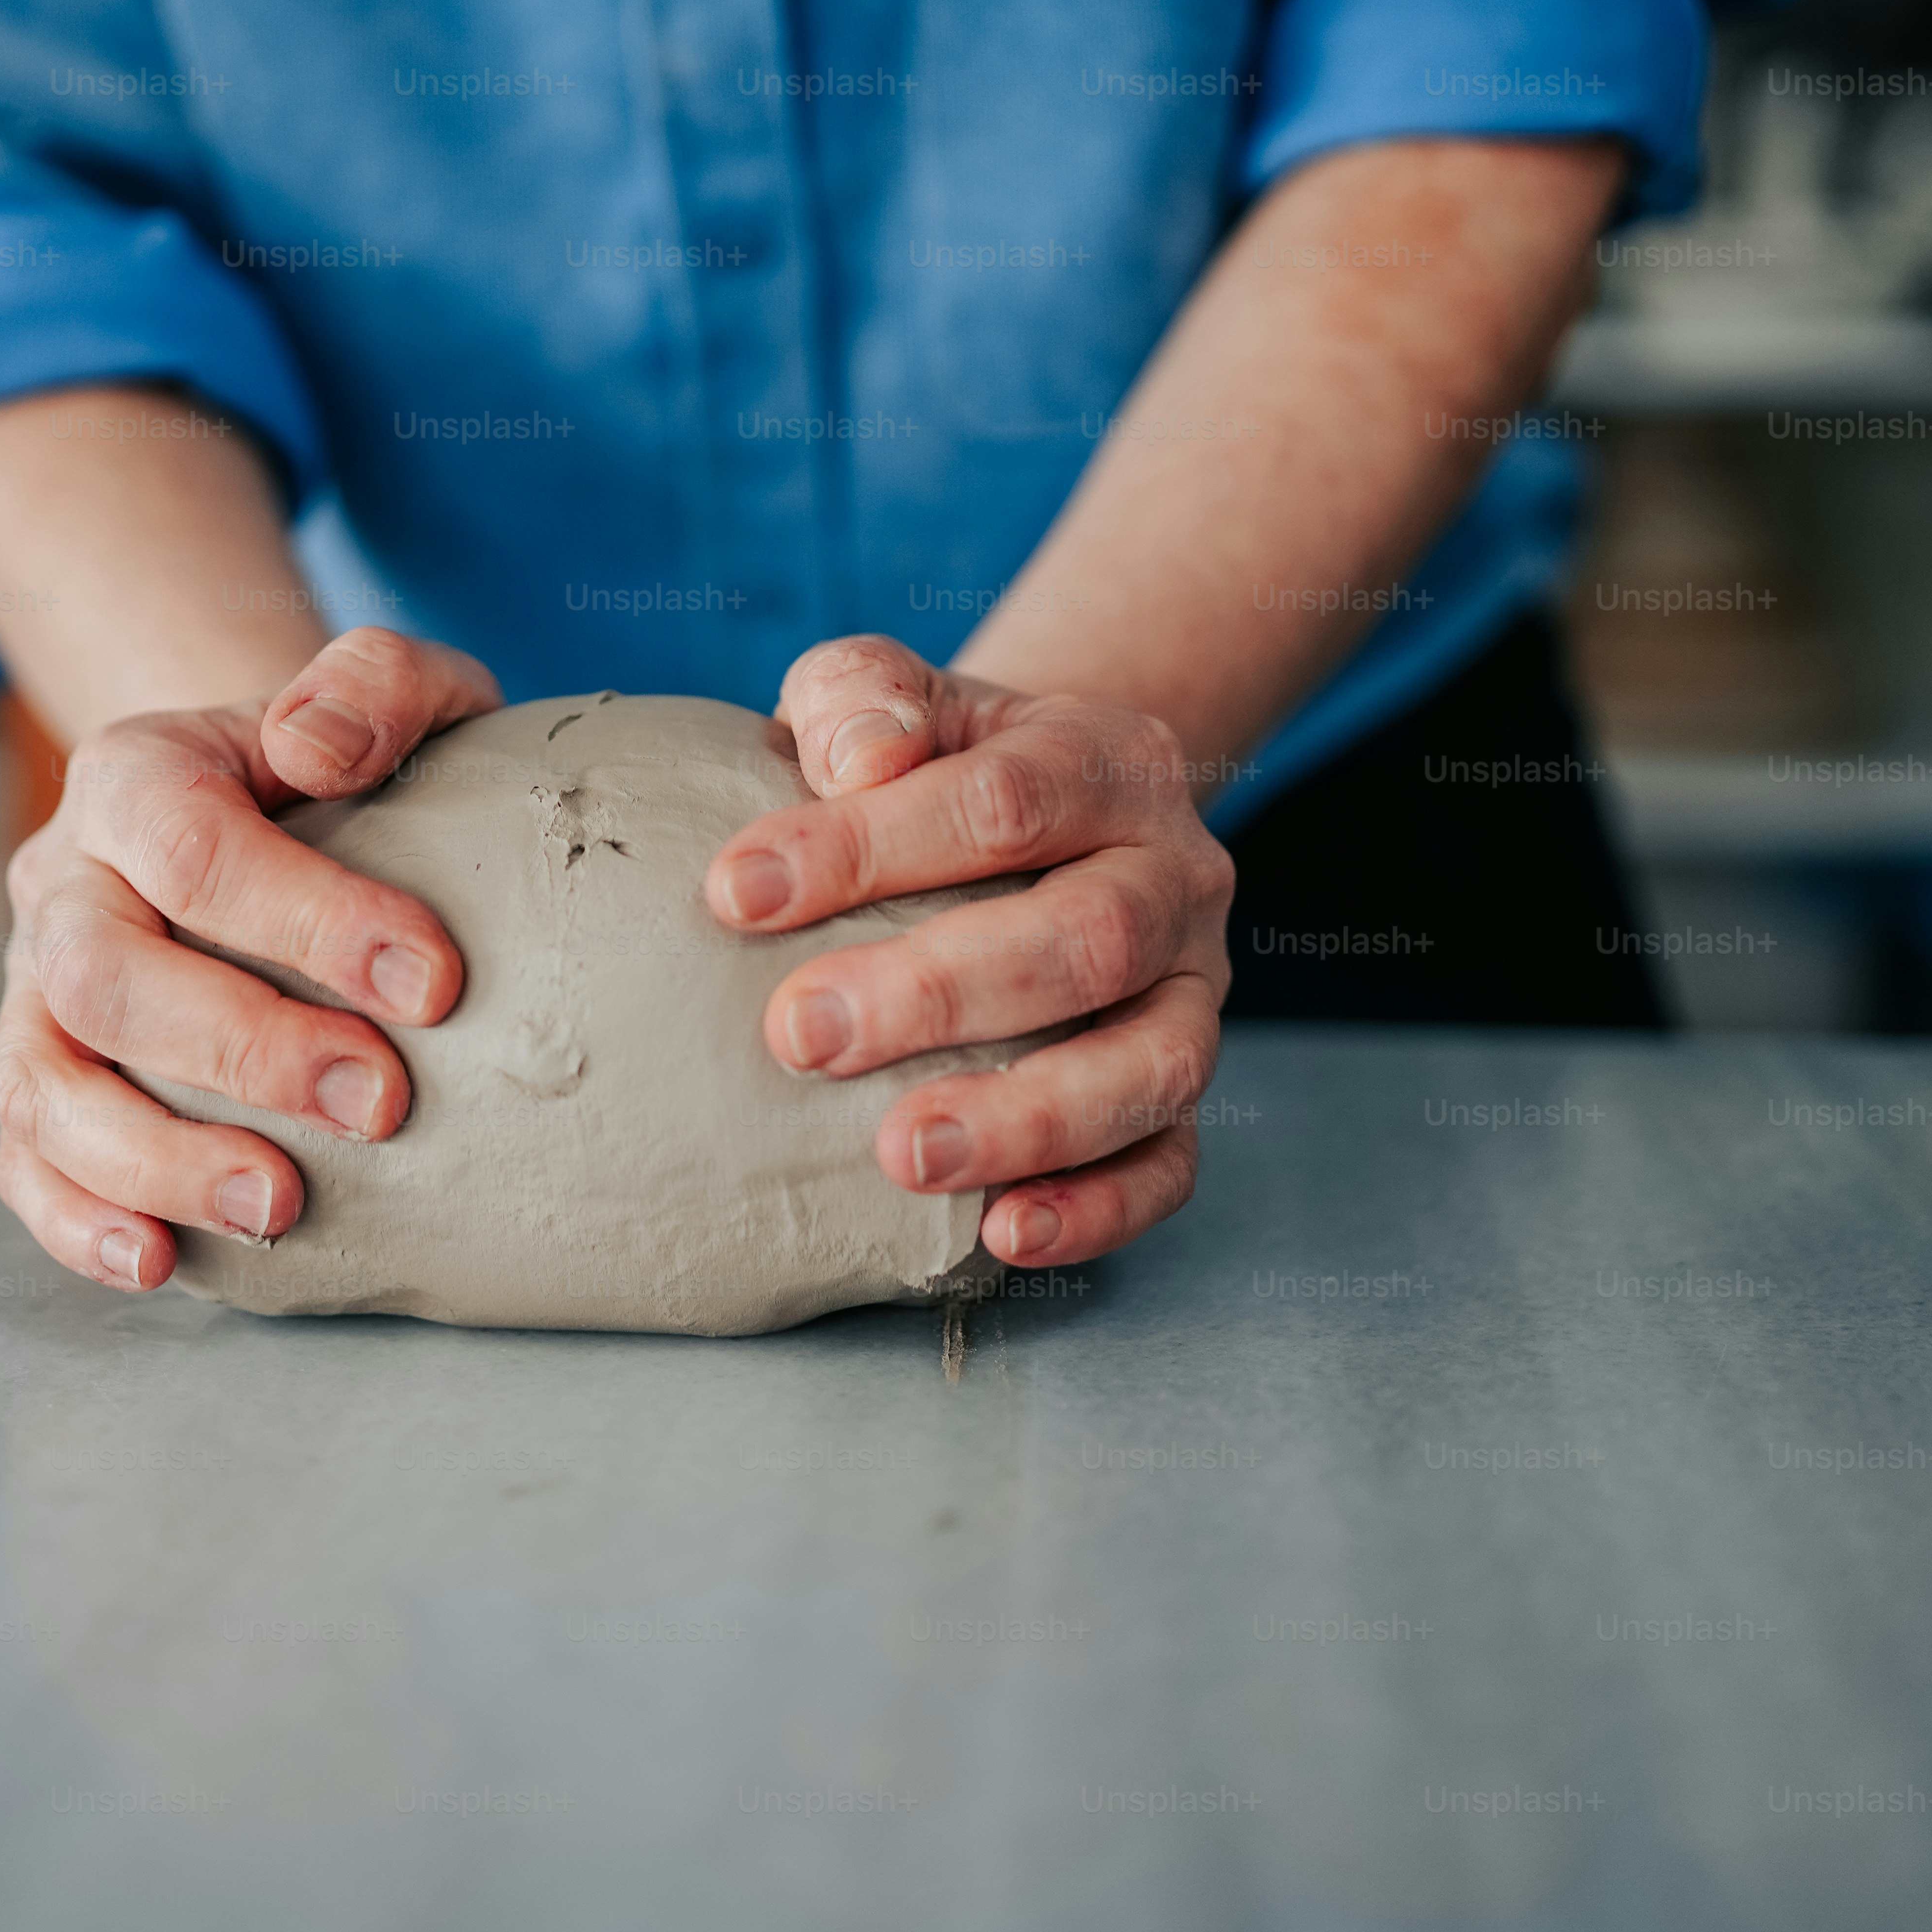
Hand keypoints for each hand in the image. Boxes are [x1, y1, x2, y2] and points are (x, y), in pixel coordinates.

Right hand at [0, 629, 501, 1289]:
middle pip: (104, 976)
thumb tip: (316, 747)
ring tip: (282, 1209)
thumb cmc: (351, 761)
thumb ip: (372, 683)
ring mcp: (31, 990)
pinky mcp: (36, 1077)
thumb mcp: (392, 689)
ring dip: (158, 1158)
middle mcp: (60, 880)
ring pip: (45, 1084)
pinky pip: (25, 1161)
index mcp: (132, 773)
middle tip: (381, 1106)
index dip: (309, 919)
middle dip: (242, 1050)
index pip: (193, 849)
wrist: (268, 805)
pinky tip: (162, 1263)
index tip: (434, 985)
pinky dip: (78, 1222)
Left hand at [705, 637, 1235, 1268]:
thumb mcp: (892, 696)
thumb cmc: (932, 760)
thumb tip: (858, 759)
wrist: (1042, 804)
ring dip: (1026, 1119)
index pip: (1004, 800)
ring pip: (1152, 1064)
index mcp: (1105, 759)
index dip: (868, 846)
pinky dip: (1098, 1207)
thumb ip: (864, 696)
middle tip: (803, 1034)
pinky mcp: (1184, 1089)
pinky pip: (1172, 1162)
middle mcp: (1174, 875)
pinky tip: (1002, 1235)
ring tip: (900, 1155)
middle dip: (940, 993)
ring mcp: (1195, 991)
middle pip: (1088, 938)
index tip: (736, 894)